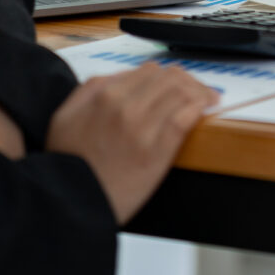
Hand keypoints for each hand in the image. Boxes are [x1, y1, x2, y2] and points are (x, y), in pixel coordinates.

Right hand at [45, 61, 218, 224]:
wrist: (69, 203)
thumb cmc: (67, 162)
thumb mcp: (65, 116)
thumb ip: (91, 89)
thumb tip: (120, 77)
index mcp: (105, 93)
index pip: (149, 70)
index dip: (167, 75)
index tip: (177, 83)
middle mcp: (125, 105)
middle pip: (170, 78)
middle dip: (188, 81)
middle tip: (199, 90)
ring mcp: (142, 127)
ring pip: (181, 93)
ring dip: (199, 92)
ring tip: (210, 99)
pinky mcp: (156, 152)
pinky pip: (184, 118)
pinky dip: (199, 109)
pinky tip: (206, 110)